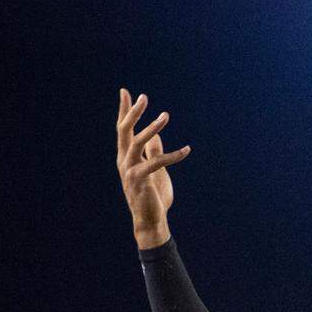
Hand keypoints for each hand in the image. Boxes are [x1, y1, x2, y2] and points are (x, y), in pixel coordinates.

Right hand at [116, 88, 190, 247]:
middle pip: (124, 131)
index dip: (124, 110)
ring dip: (151, 128)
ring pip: (137, 143)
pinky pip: (156, 163)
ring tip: (165, 115)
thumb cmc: (153, 195)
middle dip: (132, 112)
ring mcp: (129, 170)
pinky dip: (173, 155)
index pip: (124, 129)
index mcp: (126, 156)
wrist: (150, 220)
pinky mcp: (140, 180)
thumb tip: (157, 135)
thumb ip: (154, 152)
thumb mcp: (155, 170)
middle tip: (143, 96)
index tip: (125, 91)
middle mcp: (124, 161)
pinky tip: (187, 150)